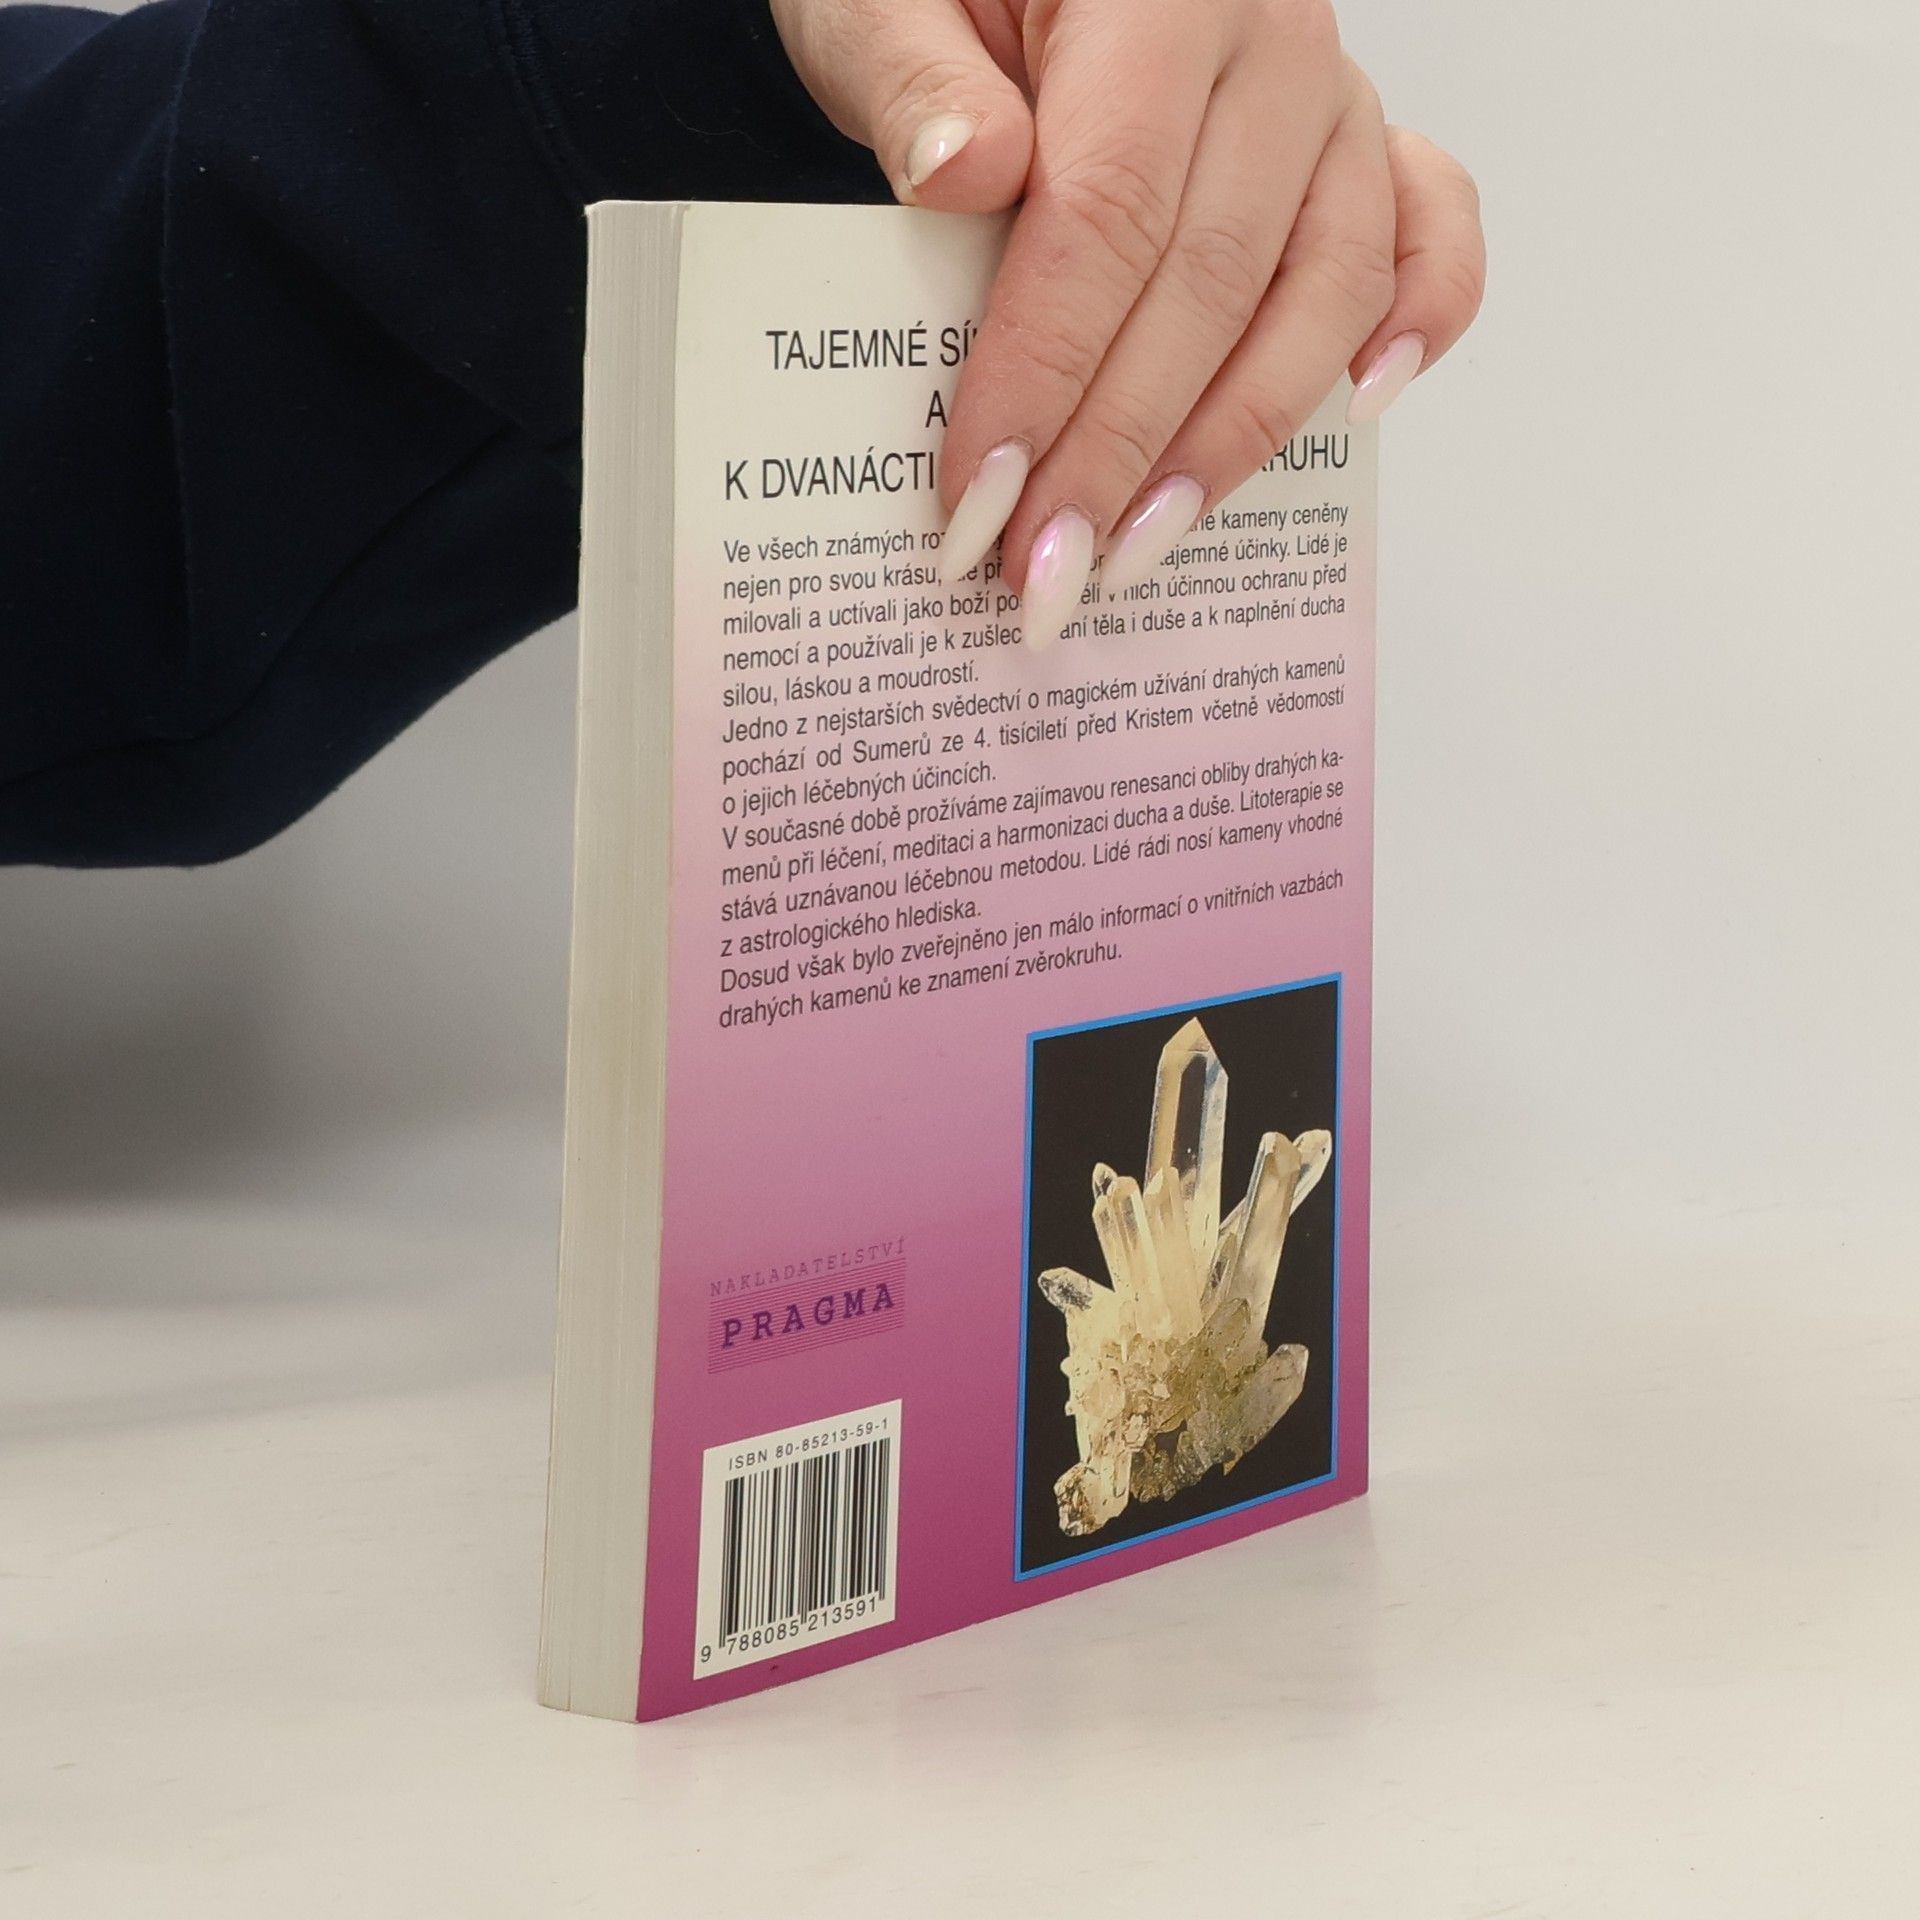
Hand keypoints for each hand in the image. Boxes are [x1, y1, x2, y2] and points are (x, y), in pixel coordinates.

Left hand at [770, 0, 1485, 647]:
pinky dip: (1421, 320)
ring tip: (1144, 549)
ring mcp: (1331, 96)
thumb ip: (910, 76)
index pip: (1108, 212)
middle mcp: (1271, 38)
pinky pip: (1429, 230)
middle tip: (1047, 569)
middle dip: (1121, 448)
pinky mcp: (1359, 144)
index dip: (1048, 369)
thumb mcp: (871, 1)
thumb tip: (962, 173)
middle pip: (1213, 278)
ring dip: (1235, 438)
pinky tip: (1360, 414)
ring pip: (1325, 286)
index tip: (984, 495)